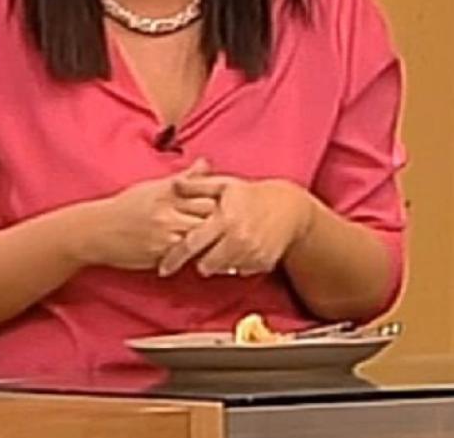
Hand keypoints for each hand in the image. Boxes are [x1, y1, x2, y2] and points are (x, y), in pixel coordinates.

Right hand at [70, 158, 217, 270]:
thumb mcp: (154, 186)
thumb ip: (185, 178)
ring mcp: (163, 234)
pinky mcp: (159, 255)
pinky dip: (193, 255)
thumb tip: (206, 163)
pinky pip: (185, 256)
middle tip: (228, 224)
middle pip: (208, 214)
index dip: (220, 199)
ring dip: (208, 239)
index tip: (227, 204)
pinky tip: (200, 254)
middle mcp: (167, 211)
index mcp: (168, 190)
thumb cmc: (127, 206)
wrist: (96, 230)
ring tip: (216, 241)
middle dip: (218, 219)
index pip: (207, 192)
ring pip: (200, 236)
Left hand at [156, 177, 314, 277]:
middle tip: (204, 252)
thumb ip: (197, 186)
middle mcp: (237, 238)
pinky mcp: (262, 263)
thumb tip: (173, 184)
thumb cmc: (254, 195)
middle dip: (200, 262)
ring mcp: (251, 253)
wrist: (291, 208)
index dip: (173, 258)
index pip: (191, 244)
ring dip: (219, 262)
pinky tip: (243, 247)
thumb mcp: (226, 185)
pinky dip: (237, 263)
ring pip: (223, 269)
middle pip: (206, 264)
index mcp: (223, 218)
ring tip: (225, 245)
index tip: (162, 268)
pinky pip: (241, 270)